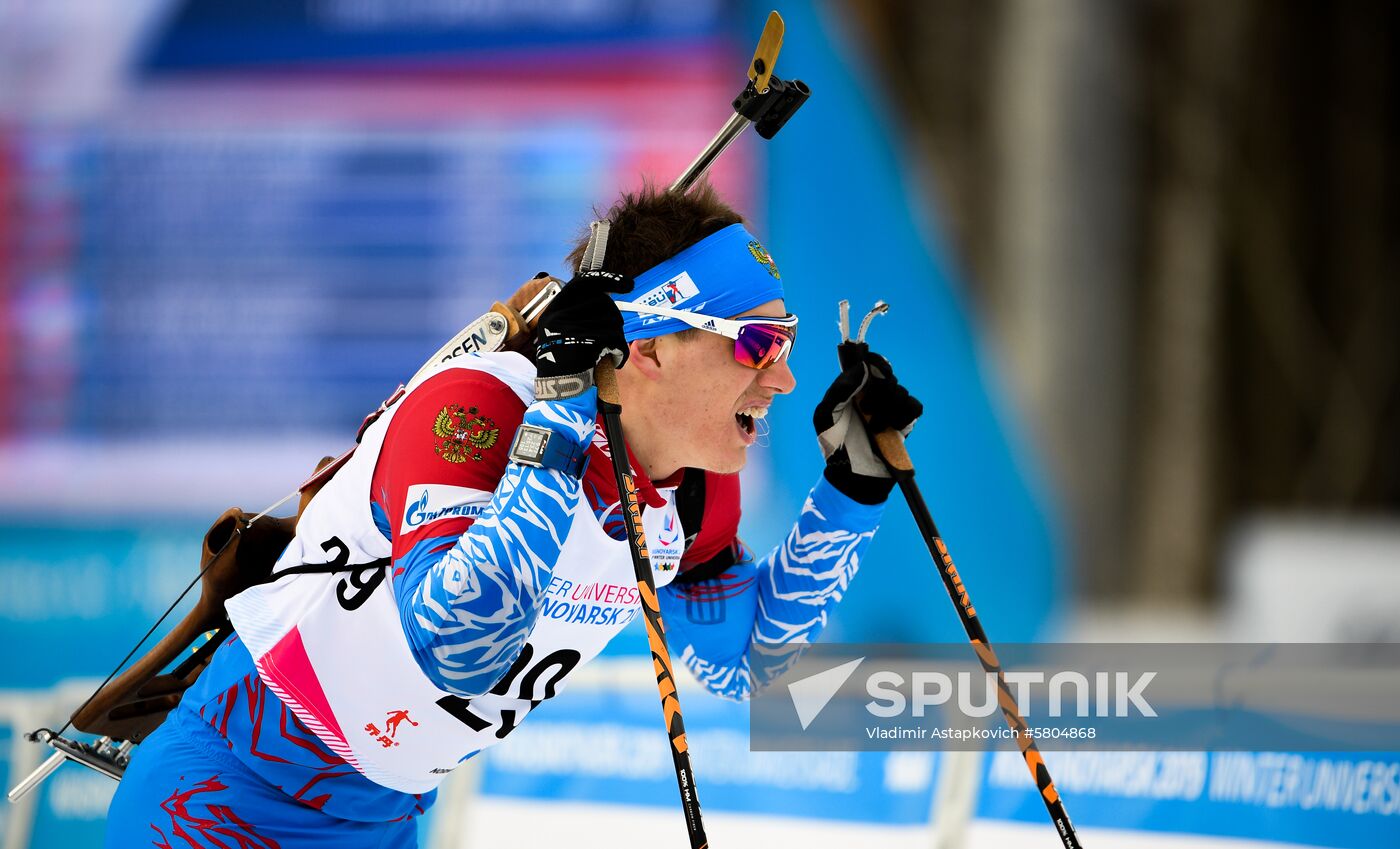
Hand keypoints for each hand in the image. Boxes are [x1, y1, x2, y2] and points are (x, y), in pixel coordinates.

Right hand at [532, 270, 632, 397]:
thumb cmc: (566, 363)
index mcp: (555, 311)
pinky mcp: (587, 342)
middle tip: (607, 337)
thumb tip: (606, 295)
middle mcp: (561, 316)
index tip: (628, 284)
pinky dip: (619, 352)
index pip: (582, 283)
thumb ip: (579, 311)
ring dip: (615, 338)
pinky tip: (612, 361)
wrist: (561, 390)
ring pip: (612, 321)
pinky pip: (615, 339)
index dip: (607, 280)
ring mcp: (573, 328)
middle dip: (612, 319)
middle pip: (602, 302)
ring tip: (605, 353)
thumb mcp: (563, 332)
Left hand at [812, 342, 921, 502]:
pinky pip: (913, 406)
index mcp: (855, 387)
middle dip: (878, 391)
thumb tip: (862, 367)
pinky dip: (903, 416)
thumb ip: (839, 389)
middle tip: (865, 410)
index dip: (875, 362)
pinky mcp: (905, 423)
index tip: (872, 370)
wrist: (852, 475)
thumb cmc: (834, 445)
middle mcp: (875, 394)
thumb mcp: (825, 415)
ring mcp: (891, 408)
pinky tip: (890, 429)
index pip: (871, 362)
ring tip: (873, 427)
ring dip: (886, 409)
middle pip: (888, 375)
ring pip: (900, 391)